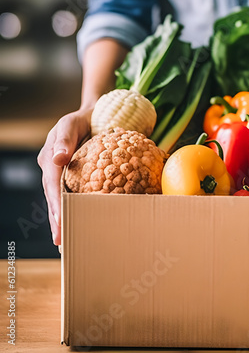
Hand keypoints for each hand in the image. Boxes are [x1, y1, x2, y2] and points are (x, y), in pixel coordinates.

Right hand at [37, 108, 92, 244]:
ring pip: (62, 199)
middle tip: (61, 241)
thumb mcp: (69, 124)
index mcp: (49, 159)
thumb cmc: (80, 119)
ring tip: (66, 238)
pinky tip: (80, 219)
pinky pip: (73, 193)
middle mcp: (53, 169)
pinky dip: (75, 207)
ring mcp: (63, 173)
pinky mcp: (75, 175)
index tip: (60, 222)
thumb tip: (58, 160)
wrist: (92, 115)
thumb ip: (64, 140)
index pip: (52, 186)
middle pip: (54, 198)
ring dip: (63, 217)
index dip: (56, 205)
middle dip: (56, 219)